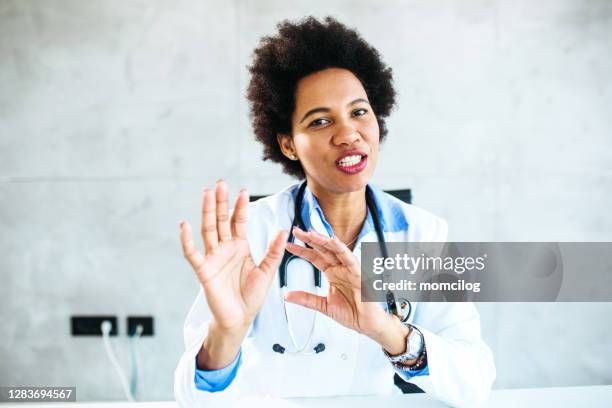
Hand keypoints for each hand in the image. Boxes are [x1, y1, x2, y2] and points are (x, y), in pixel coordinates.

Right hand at [179, 180, 287, 332]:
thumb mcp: (267, 272)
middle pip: (220, 220)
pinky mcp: (203, 271)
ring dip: (206, 212)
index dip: (240, 207)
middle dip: (220, 202)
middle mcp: (224, 248)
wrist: (240, 318)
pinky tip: (184, 225)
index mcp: (239, 246)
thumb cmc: (252, 296)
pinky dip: (187, 240)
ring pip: (207, 230)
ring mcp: (213, 258)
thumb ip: (274, 252)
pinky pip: (192, 253)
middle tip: (220, 183)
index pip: (238, 221)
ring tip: (206, 194)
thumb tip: (284, 230)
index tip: (243, 190)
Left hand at [284, 227, 405, 350]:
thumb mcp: (322, 305)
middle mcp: (340, 268)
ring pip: (335, 249)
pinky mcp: (359, 273)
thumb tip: (288, 295)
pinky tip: (333, 241)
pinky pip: (350, 258)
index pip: (314, 257)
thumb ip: (306, 299)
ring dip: (323, 240)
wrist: (367, 323)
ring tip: (311, 234)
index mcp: (332, 273)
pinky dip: (342, 249)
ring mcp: (349, 269)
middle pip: (323, 249)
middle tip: (297, 231)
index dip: (301, 250)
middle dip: (310, 240)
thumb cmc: (351, 312)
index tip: (289, 245)